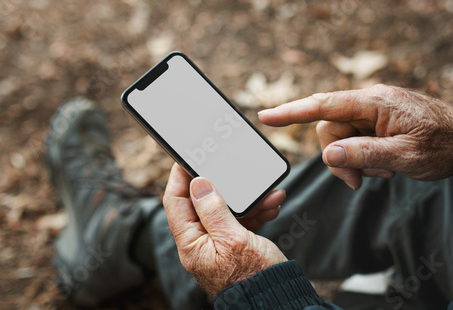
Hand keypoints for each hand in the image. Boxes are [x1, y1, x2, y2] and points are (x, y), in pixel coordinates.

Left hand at [162, 163, 287, 295]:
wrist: (277, 300)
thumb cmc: (253, 278)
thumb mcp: (233, 239)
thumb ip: (213, 210)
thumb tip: (197, 184)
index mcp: (191, 243)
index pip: (176, 202)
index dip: (180, 177)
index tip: (188, 158)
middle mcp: (201, 243)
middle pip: (203, 203)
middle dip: (224, 186)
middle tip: (233, 170)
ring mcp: (218, 244)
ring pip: (227, 210)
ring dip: (248, 199)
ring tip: (268, 192)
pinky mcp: (236, 245)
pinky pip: (241, 221)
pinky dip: (256, 212)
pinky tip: (271, 204)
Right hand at [259, 85, 452, 188]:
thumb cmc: (444, 145)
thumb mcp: (405, 156)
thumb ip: (363, 154)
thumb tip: (328, 154)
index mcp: (374, 103)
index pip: (324, 105)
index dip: (292, 112)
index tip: (266, 117)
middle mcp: (369, 102)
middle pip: (329, 130)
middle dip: (339, 158)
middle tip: (360, 181)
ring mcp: (372, 112)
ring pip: (340, 139)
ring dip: (354, 161)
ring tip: (383, 171)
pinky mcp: (375, 122)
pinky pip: (354, 140)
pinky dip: (362, 158)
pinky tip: (384, 165)